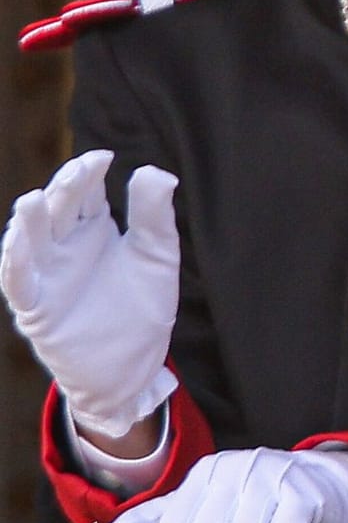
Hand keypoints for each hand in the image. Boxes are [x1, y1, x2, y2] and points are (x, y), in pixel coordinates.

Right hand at [1, 150, 180, 436]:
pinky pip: (19, 282)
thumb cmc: (143, 307)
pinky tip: (19, 242)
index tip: (104, 156)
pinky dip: (16, 261)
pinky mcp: (36, 307)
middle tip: (80, 171)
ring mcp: (47, 275)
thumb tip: (157, 172)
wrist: (135, 366)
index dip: (90, 172)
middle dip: (65, 188)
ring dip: (30, 221)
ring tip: (35, 199)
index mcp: (93, 227)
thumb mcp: (157, 257)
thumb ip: (154, 217)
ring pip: (31, 240)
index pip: (86, 192)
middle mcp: (64, 246)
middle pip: (58, 209)